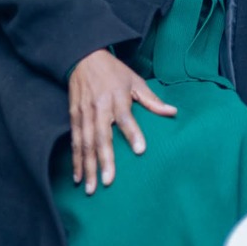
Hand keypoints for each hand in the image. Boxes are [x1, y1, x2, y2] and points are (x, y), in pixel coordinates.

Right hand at [68, 49, 176, 193]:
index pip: (126, 117)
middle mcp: (99, 107)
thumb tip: (173, 112)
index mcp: (116, 97)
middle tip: (108, 181)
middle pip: (101, 136)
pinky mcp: (73, 117)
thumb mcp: (135, 80)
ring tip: (90, 188)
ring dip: (87, 166)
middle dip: (104, 160)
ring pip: (84, 143)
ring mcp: (84, 113)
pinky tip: (77, 176)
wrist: (83, 58)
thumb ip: (152, 100)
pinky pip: (74, 141)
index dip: (133, 133)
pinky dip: (75, 160)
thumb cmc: (114, 72)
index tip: (140, 150)